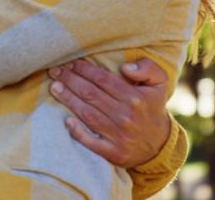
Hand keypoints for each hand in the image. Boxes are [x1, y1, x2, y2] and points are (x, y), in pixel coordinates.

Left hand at [48, 58, 171, 167]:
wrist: (160, 145)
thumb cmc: (153, 108)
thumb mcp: (160, 83)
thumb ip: (147, 68)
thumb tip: (125, 67)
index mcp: (135, 97)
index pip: (103, 79)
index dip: (84, 69)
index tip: (70, 61)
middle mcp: (125, 116)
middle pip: (91, 94)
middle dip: (70, 80)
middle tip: (55, 70)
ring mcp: (118, 136)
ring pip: (88, 114)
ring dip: (69, 99)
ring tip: (54, 87)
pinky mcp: (113, 152)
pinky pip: (92, 143)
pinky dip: (78, 132)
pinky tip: (66, 121)